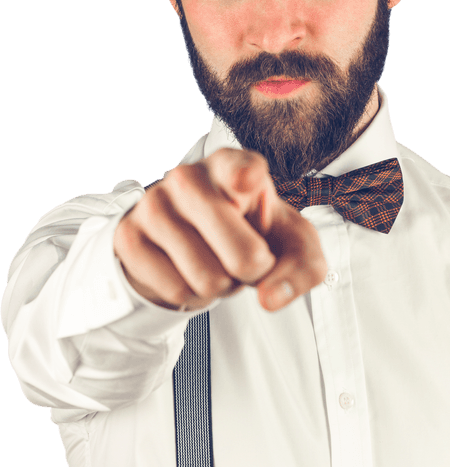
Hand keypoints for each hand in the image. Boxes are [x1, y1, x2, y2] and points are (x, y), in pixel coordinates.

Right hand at [113, 148, 326, 310]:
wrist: (200, 238)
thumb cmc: (254, 232)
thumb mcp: (293, 245)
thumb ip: (303, 269)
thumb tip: (270, 299)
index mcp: (232, 166)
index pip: (239, 169)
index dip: (246, 178)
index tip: (248, 183)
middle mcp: (189, 177)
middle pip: (243, 256)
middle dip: (254, 273)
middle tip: (247, 259)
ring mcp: (153, 205)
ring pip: (209, 279)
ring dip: (221, 286)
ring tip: (216, 261)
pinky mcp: (129, 237)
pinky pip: (177, 290)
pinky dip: (192, 294)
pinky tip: (189, 270)